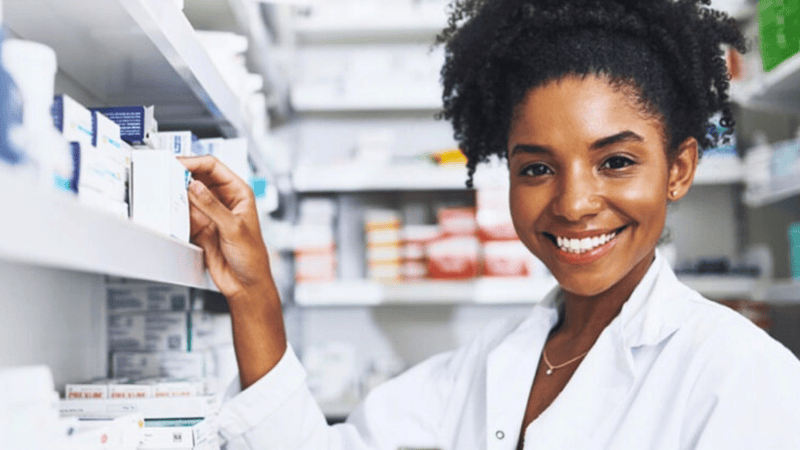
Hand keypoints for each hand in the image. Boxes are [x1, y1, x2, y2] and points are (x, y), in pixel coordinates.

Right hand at [179, 156, 271, 301]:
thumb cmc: (252, 256)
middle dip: (183, 175)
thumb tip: (194, 186)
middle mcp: (224, 200)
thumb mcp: (233, 228)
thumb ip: (212, 206)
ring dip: (177, 193)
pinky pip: (183, 213)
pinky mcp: (199, 226)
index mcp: (239, 193)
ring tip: (166, 192)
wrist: (245, 283)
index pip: (214, 167)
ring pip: (188, 195)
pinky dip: (175, 211)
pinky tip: (170, 210)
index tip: (178, 164)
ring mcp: (210, 213)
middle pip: (198, 178)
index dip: (195, 162)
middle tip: (166, 175)